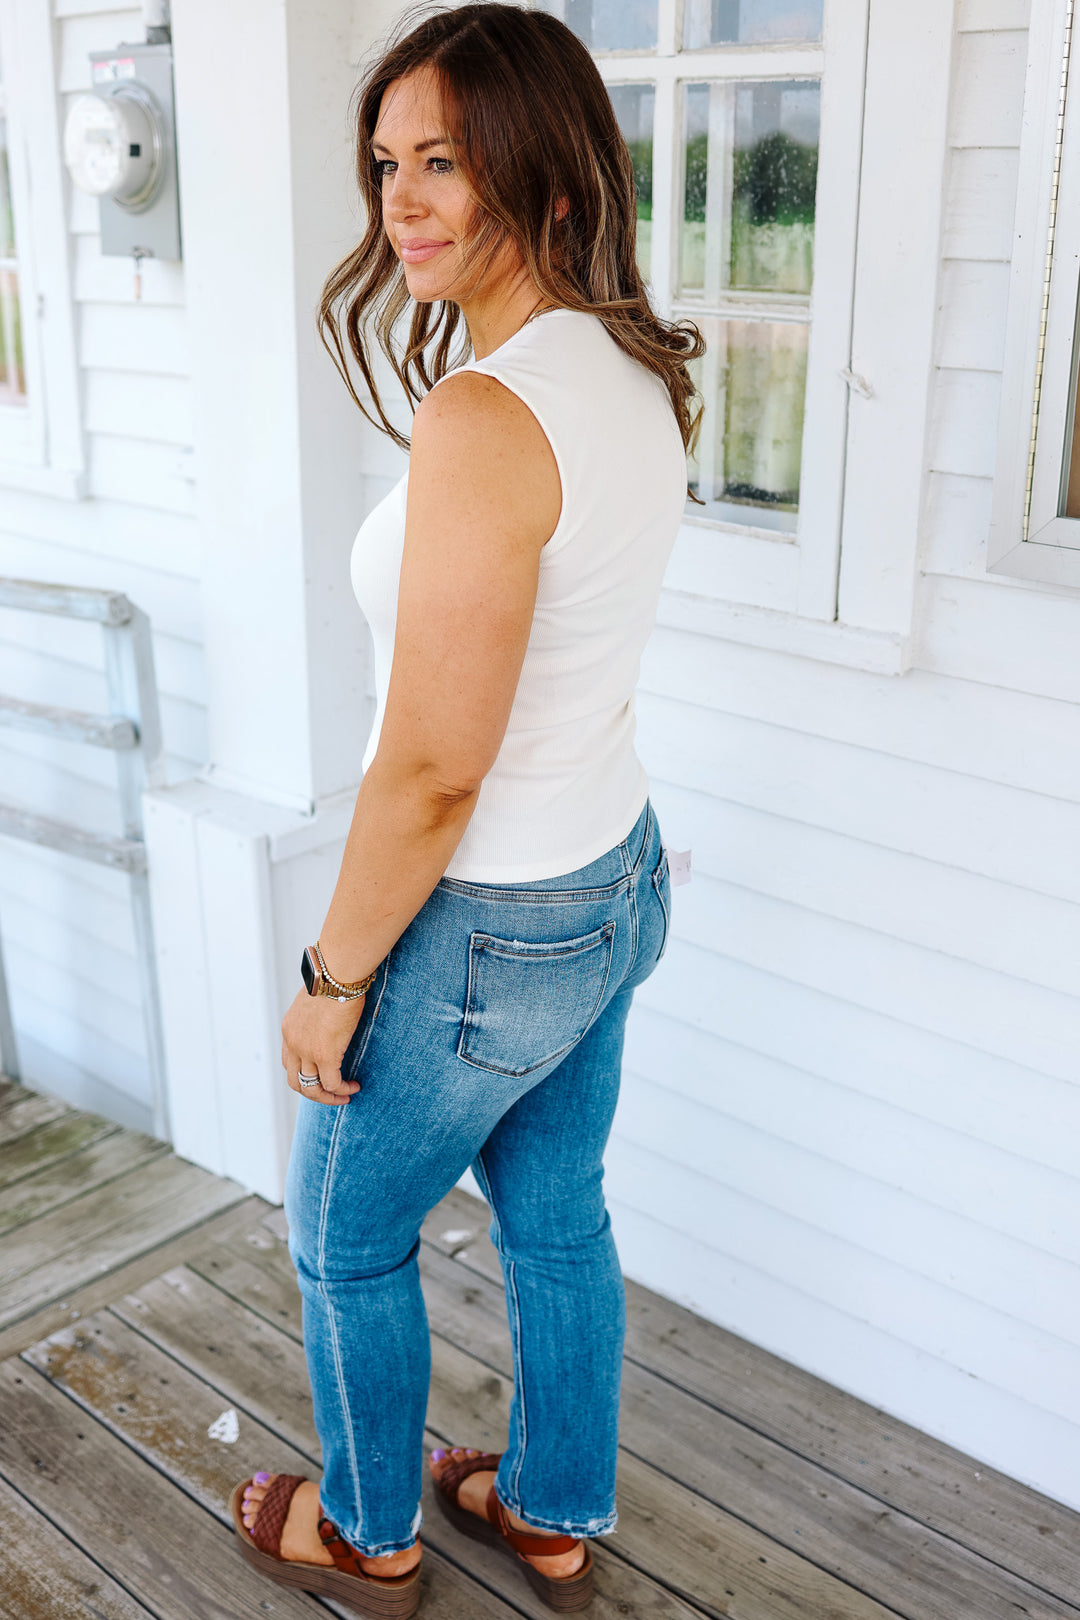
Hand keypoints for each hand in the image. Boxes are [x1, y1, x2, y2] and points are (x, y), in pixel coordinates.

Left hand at [281, 989, 363, 1105]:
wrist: (336, 975)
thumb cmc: (332, 978)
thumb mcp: (316, 998)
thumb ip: (317, 1013)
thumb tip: (331, 1014)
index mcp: (288, 1029)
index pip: (288, 1062)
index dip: (304, 1073)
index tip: (321, 1075)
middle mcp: (292, 1043)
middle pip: (295, 1081)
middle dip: (313, 1092)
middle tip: (331, 1093)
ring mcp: (306, 1051)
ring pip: (312, 1088)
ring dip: (328, 1097)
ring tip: (344, 1095)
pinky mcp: (325, 1055)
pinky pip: (332, 1083)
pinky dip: (342, 1089)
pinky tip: (353, 1087)